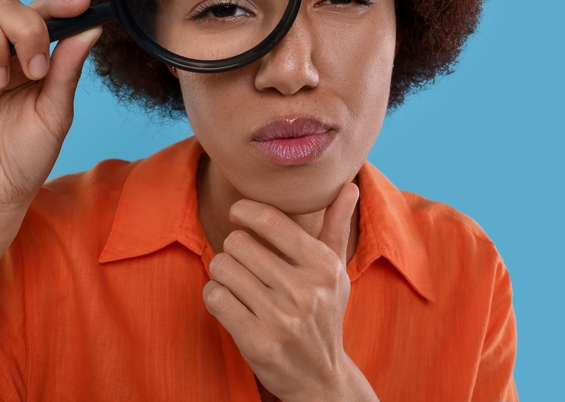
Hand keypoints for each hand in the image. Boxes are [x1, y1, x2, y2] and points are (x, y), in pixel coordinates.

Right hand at [0, 0, 100, 228]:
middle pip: (5, 3)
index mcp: (29, 55)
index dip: (58, 2)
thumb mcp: (55, 113)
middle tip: (34, 71)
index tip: (81, 5)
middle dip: (25, 28)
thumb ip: (67, 69)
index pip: (41, 12)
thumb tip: (92, 27)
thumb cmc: (25, 157)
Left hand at [203, 182, 376, 401]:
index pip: (270, 219)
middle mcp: (305, 291)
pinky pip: (215, 298)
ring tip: (237, 283)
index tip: (237, 213)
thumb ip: (337, 227)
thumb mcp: (336, 272)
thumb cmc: (324, 315)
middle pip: (238, 242)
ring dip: (222, 273)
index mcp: (324, 266)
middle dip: (233, 249)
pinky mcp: (258, 342)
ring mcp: (281, 318)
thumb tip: (349, 186)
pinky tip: (229, 302)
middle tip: (243, 262)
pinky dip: (215, 296)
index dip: (245, 210)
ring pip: (222, 268)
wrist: (321, 379)